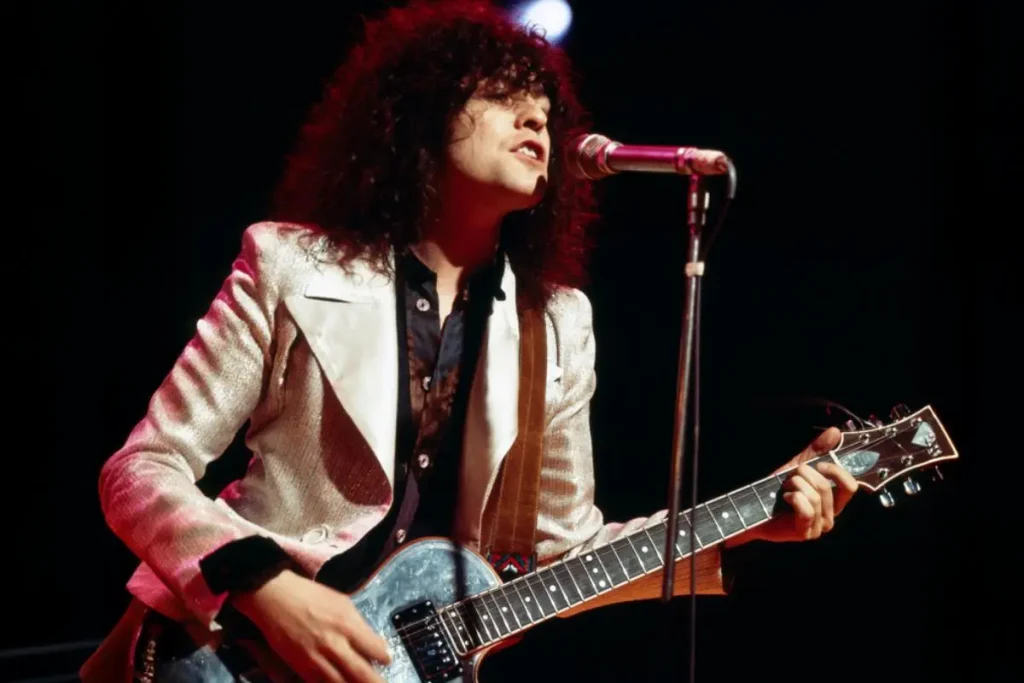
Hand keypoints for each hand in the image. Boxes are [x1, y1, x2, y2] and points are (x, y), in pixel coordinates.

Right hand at [232, 569, 390, 682]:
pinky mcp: (301, 667)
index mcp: (348, 625)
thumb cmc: (310, 595)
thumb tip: (372, 642)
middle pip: (363, 674)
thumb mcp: (342, 602)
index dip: (384, 657)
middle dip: (375, 682)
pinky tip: (338, 682)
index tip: (386, 660)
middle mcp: (335, 645)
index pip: (376, 650)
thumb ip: (358, 624)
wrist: (275, 597)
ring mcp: (317, 659)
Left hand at [726, 427, 858, 546]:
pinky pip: (806, 510)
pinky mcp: (805, 534)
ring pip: (815, 497)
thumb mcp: (798, 467)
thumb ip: (817, 451)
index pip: (850, 486)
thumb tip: (836, 431)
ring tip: (785, 488)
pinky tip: (785, 499)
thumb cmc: (777, 490)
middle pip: (826, 487)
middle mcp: (830, 516)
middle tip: (790, 477)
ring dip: (794, 486)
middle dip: (804, 475)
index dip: (835, 471)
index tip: (818, 465)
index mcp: (833, 501)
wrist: (754, 509)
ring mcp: (819, 528)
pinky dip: (793, 498)